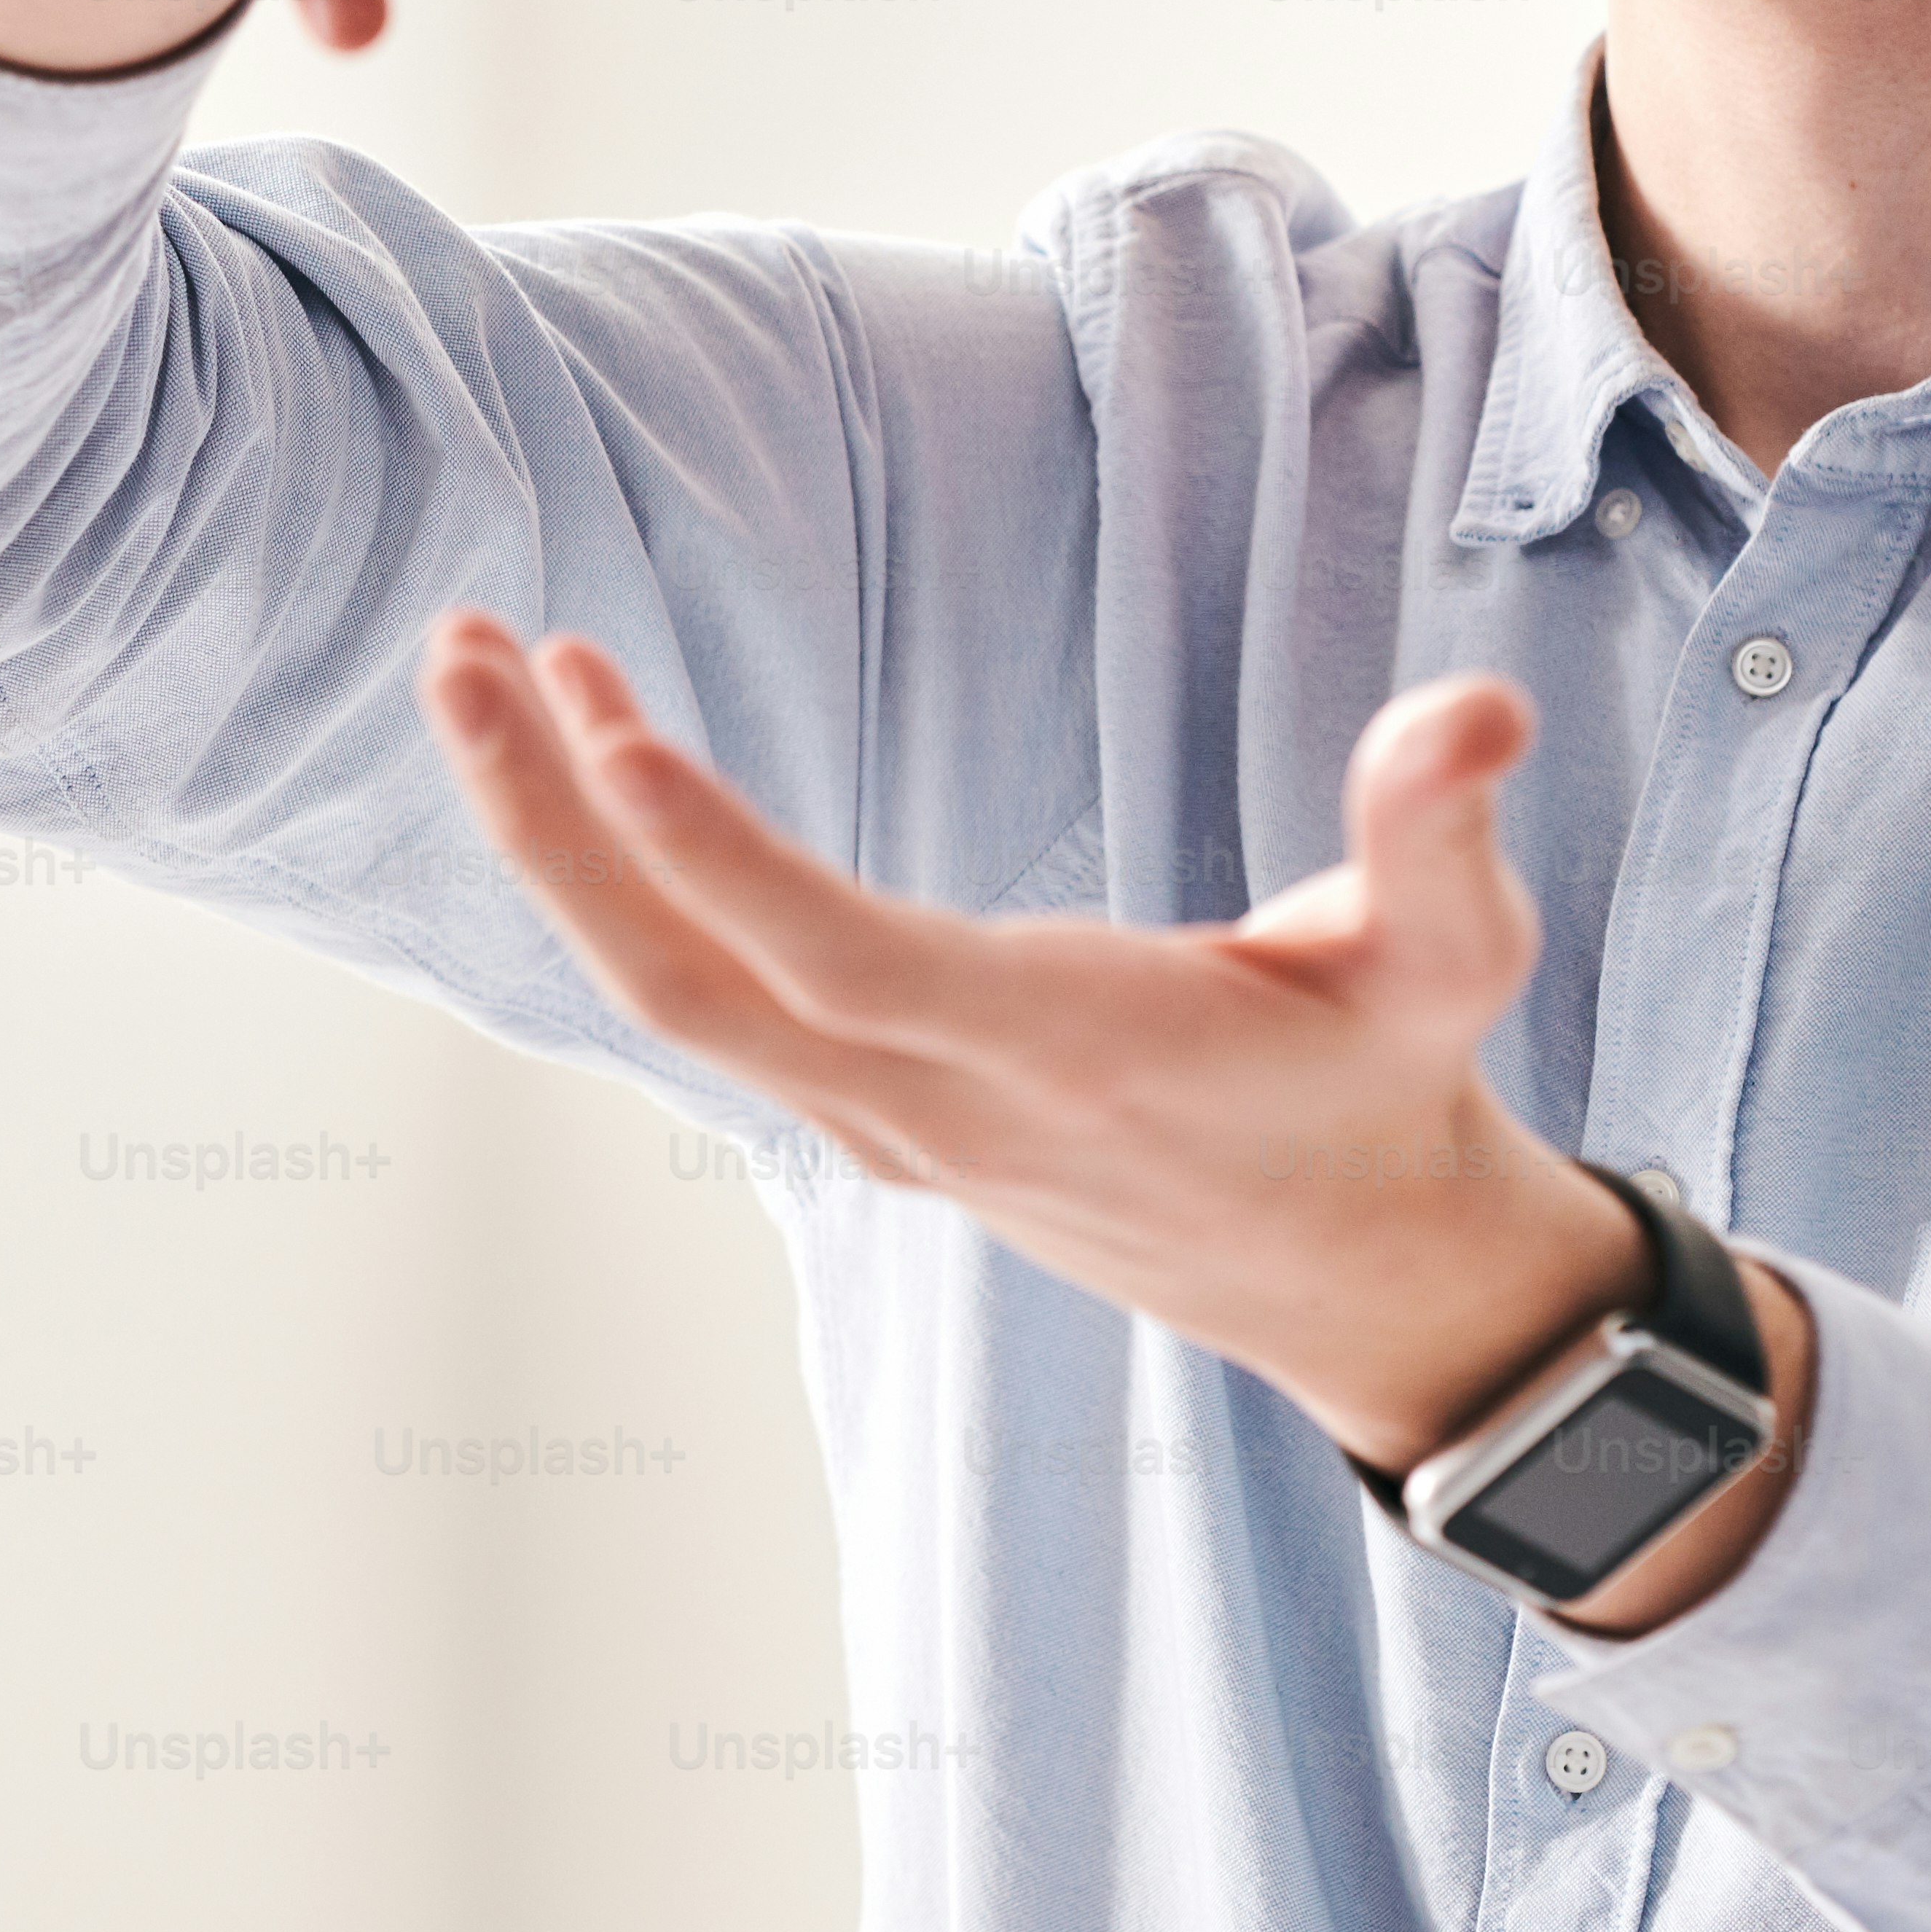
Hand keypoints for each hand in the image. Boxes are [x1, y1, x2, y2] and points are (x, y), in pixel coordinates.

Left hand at [414, 611, 1815, 1624]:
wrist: (1353, 1279)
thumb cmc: (1386, 1092)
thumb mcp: (1448, 964)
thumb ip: (1437, 836)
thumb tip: (1473, 712)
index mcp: (1053, 1050)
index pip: (835, 957)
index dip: (712, 855)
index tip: (601, 726)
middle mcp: (933, 1099)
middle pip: (686, 982)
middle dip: (552, 826)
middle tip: (457, 652)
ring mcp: (885, 1117)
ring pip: (670, 991)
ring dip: (558, 838)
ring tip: (486, 673)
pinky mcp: (872, 1108)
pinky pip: (705, 1000)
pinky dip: (623, 886)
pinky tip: (579, 769)